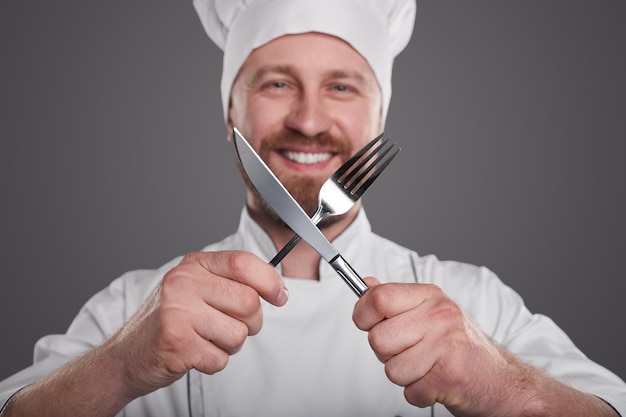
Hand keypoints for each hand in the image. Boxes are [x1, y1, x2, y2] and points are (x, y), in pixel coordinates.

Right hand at [109, 250, 287, 397]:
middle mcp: (183, 282)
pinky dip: (213, 362)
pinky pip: (220, 359)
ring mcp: (177, 311)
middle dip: (250, 323)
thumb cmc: (171, 322)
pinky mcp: (175, 341)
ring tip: (206, 340)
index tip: (279, 296)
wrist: (127, 355)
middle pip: (248, 302)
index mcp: (193, 265)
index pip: (243, 263)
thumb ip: (231, 283)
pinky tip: (195, 353)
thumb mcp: (197, 289)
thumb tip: (278, 290)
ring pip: (238, 334)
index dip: (269, 281)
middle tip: (231, 327)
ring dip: (229, 345)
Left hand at [353, 278, 620, 415]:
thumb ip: (395, 301)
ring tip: (427, 368)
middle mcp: (440, 315)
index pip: (378, 297)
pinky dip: (419, 394)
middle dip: (387, 355)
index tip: (367, 324)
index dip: (362, 314)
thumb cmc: (459, 347)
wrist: (502, 381)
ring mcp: (448, 343)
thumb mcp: (428, 314)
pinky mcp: (452, 373)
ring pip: (391, 370)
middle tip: (411, 353)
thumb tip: (366, 284)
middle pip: (378, 338)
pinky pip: (410, 391)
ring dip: (406, 377)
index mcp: (430, 296)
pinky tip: (436, 382)